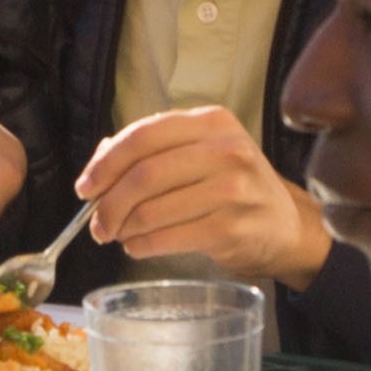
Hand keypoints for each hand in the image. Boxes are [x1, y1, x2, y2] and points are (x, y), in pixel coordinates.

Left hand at [76, 107, 331, 287]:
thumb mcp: (203, 154)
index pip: (144, 135)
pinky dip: (142, 246)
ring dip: (123, 228)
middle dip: (109, 203)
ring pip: (152, 209)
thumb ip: (152, 152)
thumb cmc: (234, 186)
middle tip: (96, 224)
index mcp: (212, 122)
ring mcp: (233, 190)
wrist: (284, 225)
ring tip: (117, 236)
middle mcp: (226, 150)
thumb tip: (97, 169)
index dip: (106, 163)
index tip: (85, 187)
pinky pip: (168, 238)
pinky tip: (137, 247)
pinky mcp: (231, 228)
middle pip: (145, 174)